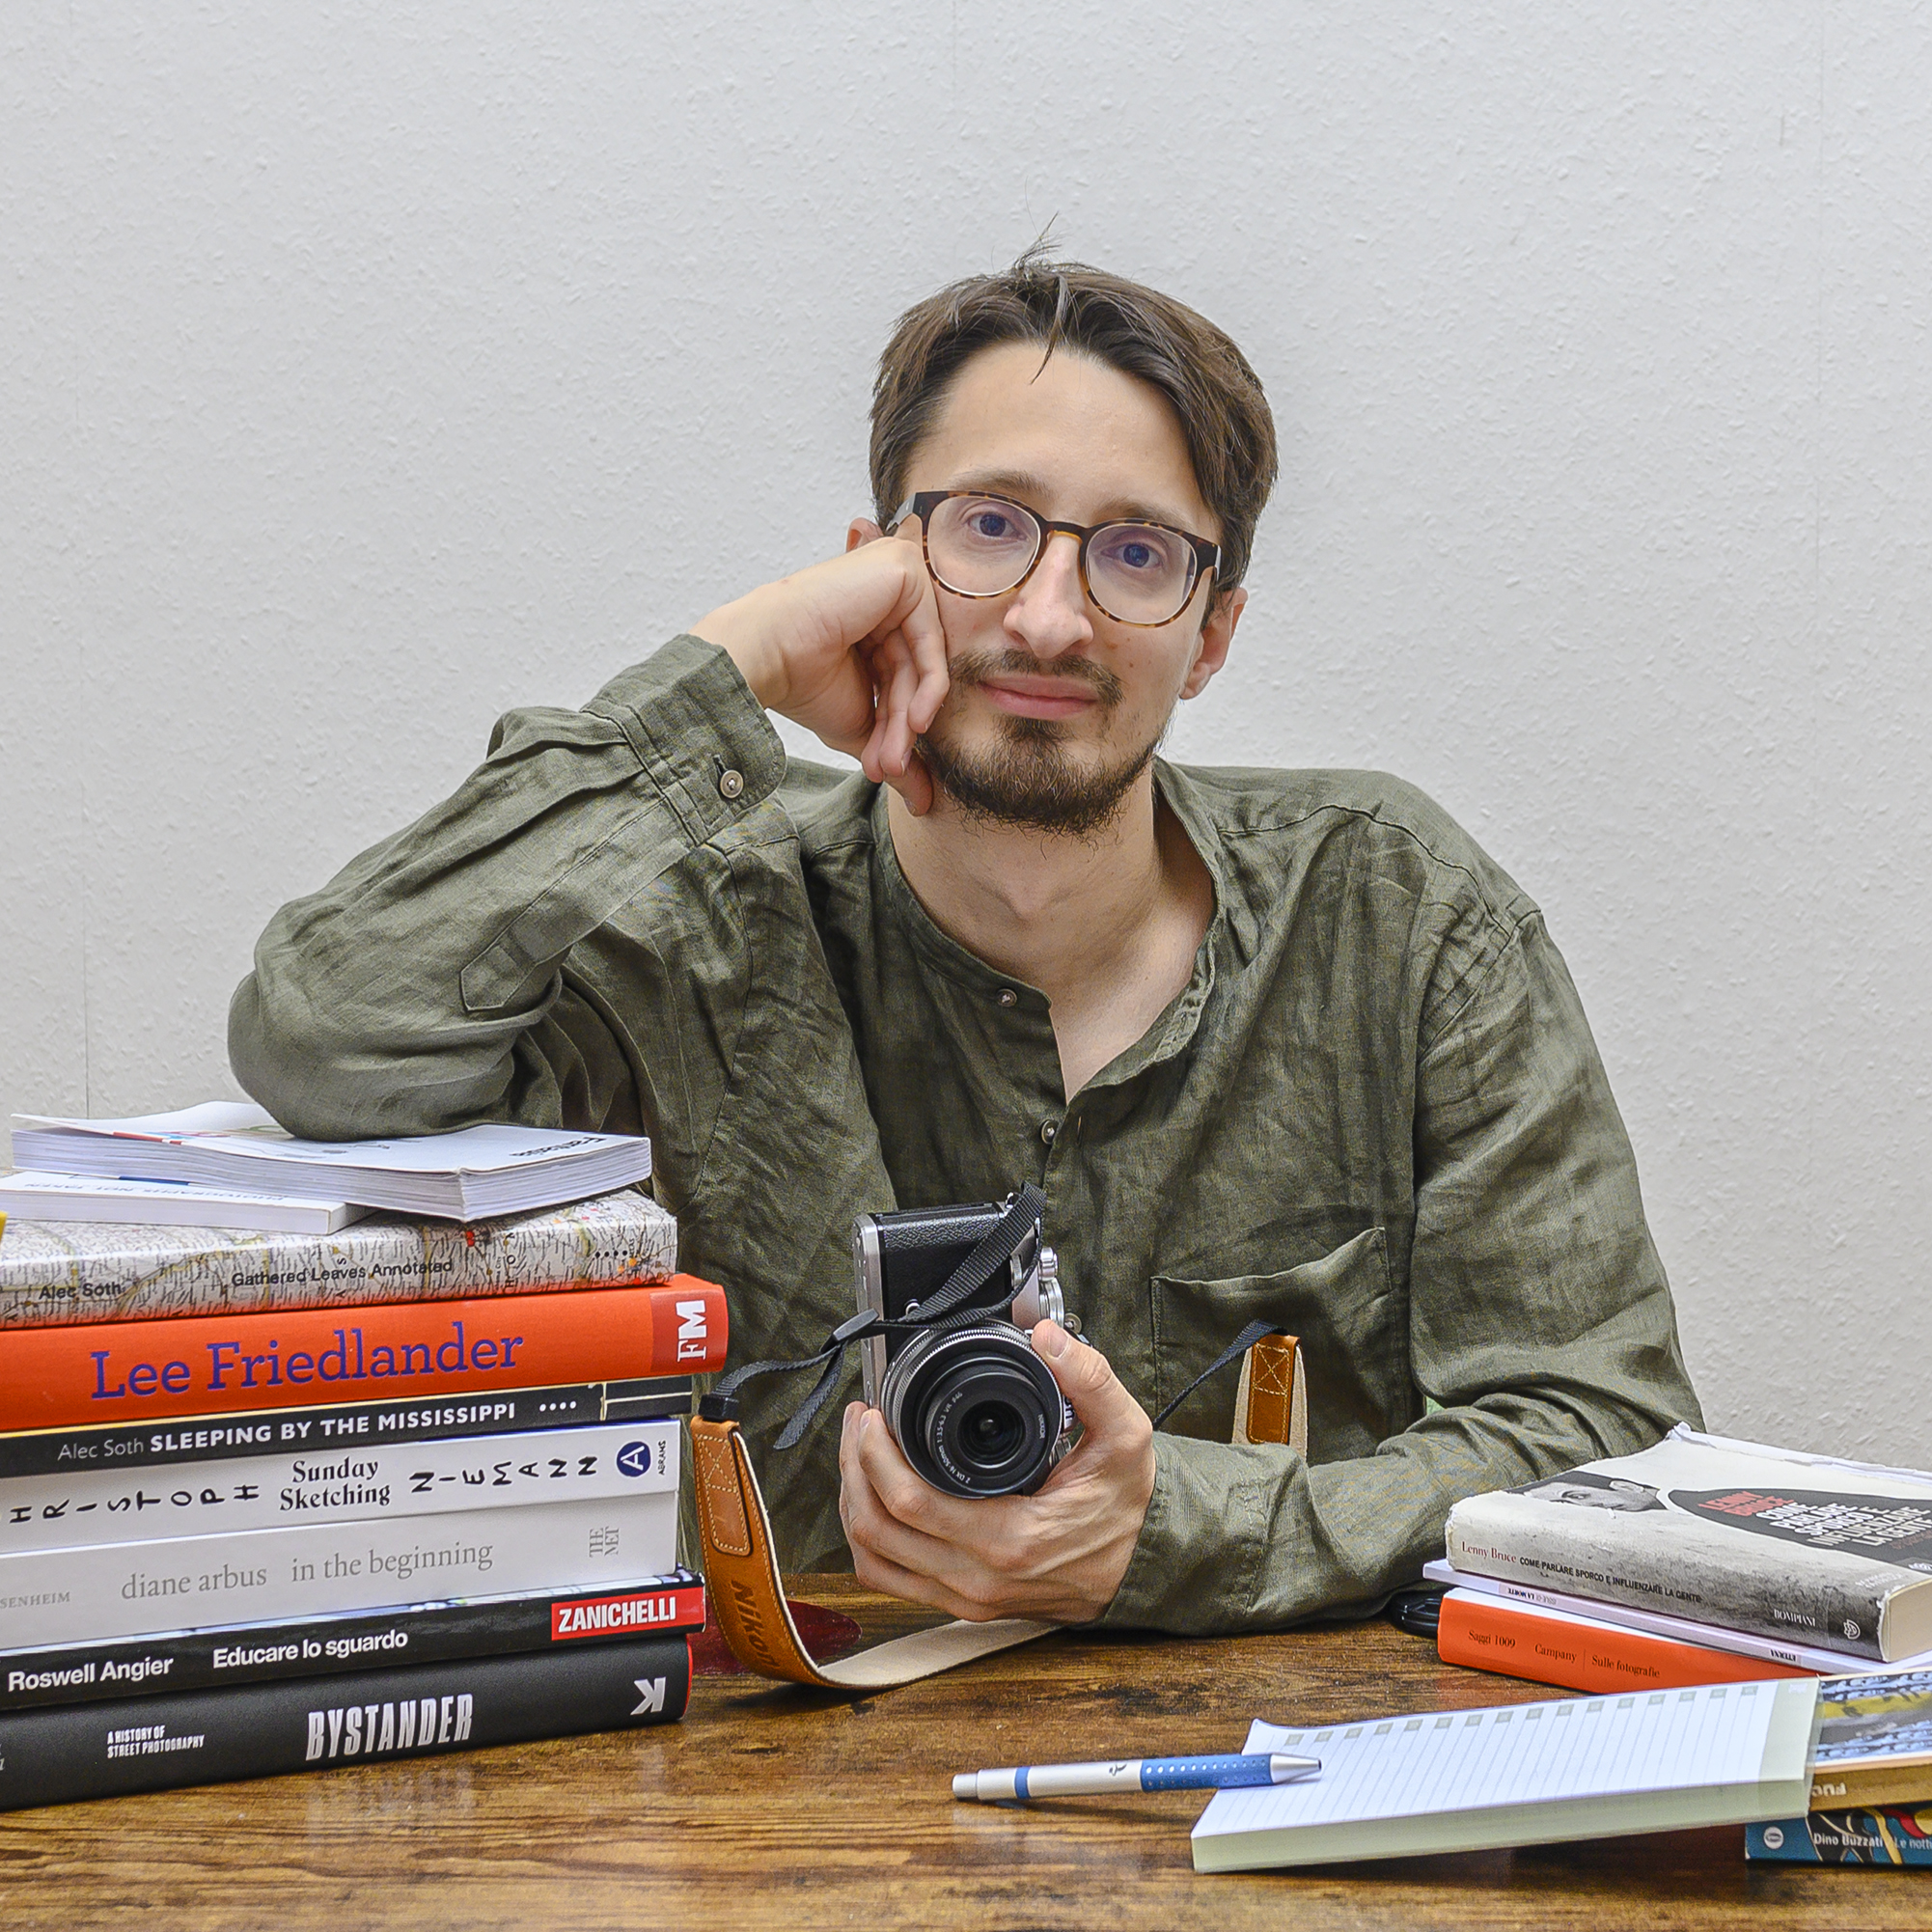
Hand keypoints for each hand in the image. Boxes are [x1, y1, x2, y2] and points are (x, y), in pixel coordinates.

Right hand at [690, 523, 949, 813]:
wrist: (764, 655)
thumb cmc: (800, 682)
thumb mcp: (861, 723)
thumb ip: (898, 749)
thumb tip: (924, 800)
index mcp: (878, 618)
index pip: (906, 675)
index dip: (897, 725)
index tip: (884, 768)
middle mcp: (891, 593)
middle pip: (915, 670)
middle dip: (902, 728)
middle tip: (888, 768)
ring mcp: (899, 576)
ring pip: (923, 661)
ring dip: (909, 719)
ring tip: (890, 759)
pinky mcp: (904, 570)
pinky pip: (931, 639)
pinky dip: (928, 686)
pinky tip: (915, 721)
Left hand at [837, 1320, 1155, 1623]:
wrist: (1143, 1568)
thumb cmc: (1128, 1508)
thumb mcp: (1125, 1436)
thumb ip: (1090, 1380)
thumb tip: (1048, 1337)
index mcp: (1010, 1540)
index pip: (909, 1503)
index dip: (875, 1454)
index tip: (872, 1413)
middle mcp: (978, 1578)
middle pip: (876, 1529)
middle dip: (855, 1465)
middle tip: (860, 1421)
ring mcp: (966, 1597)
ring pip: (873, 1558)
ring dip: (854, 1502)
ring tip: (859, 1453)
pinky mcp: (961, 1603)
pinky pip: (890, 1579)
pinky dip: (869, 1538)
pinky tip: (873, 1497)